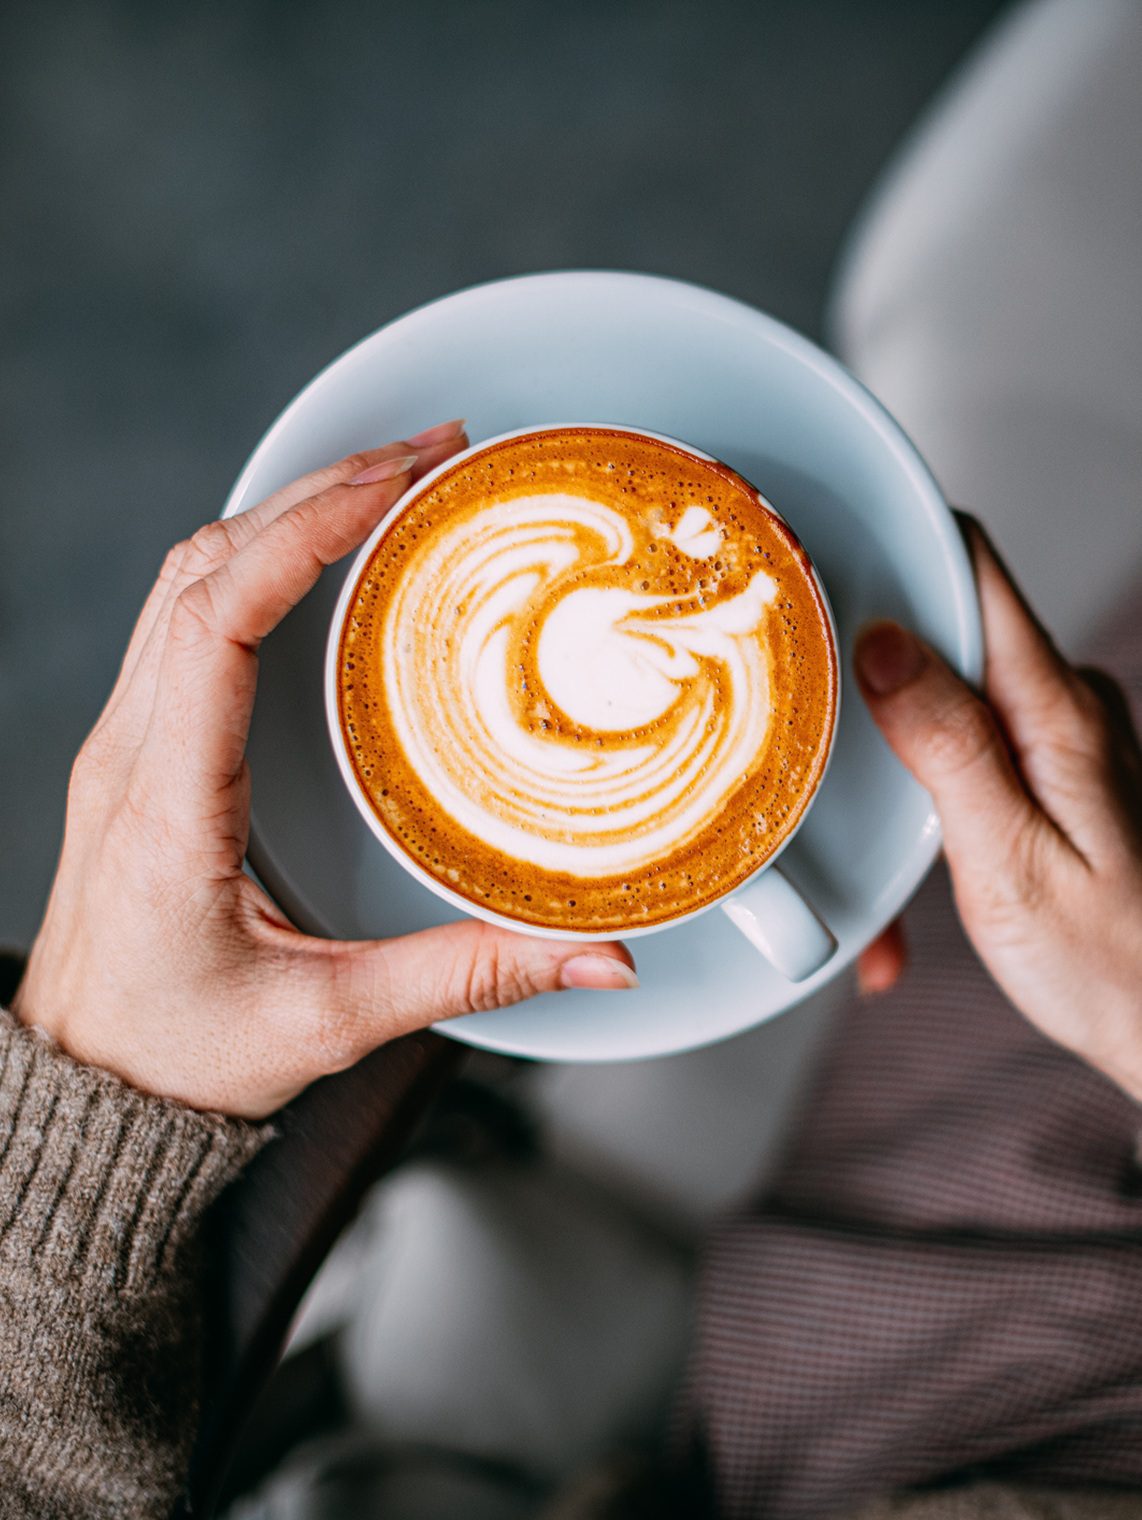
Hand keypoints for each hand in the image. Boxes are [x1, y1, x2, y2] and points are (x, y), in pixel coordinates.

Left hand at [11, 421, 635, 1118]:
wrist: (88, 1088)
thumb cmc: (181, 1057)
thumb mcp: (331, 1021)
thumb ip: (469, 976)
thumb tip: (599, 957)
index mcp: (166, 804)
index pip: (217, 619)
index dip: (303, 533)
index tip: (392, 484)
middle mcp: (130, 752)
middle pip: (204, 567)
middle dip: (318, 491)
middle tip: (430, 454)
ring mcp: (124, 742)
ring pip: (186, 577)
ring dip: (283, 511)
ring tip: (388, 478)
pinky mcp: (139, 748)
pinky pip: (184, 615)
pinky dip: (254, 558)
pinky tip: (321, 550)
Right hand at [853, 514, 1141, 1099]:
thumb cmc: (1107, 964)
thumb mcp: (1008, 860)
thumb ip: (947, 745)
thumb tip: (886, 644)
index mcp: (1056, 710)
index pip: (973, 567)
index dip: (894, 542)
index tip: (820, 550)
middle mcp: (1064, 704)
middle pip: (948, 618)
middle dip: (869, 653)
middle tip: (801, 694)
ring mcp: (1057, 733)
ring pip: (946, 682)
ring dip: (888, 732)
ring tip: (858, 808)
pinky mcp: (1046, 768)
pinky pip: (966, 734)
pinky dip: (920, 776)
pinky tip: (905, 844)